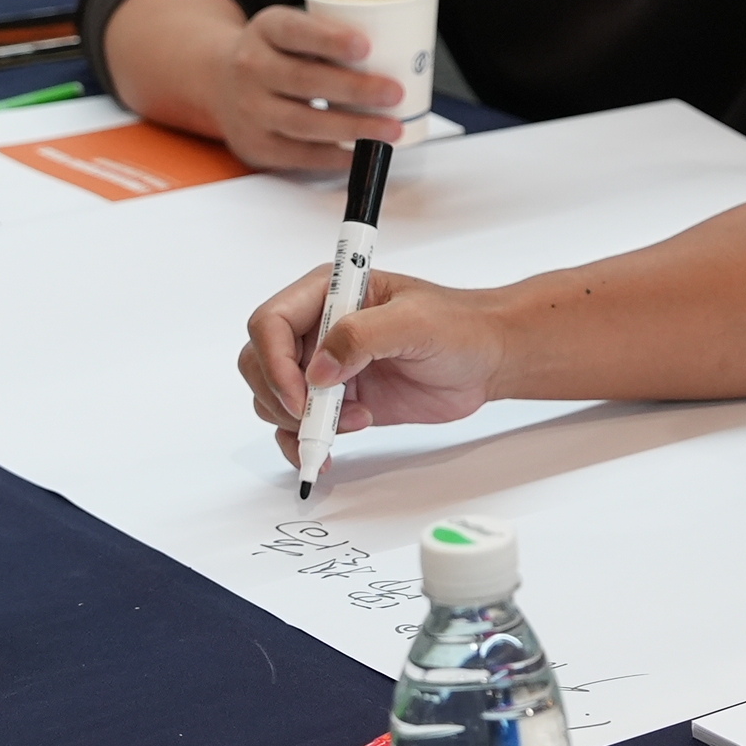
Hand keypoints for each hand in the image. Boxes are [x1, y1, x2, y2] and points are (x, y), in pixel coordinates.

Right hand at [213, 3, 407, 172]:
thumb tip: (397, 54)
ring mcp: (250, 110)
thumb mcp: (293, 28)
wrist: (219, 80)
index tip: (365, 46)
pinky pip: (299, 155)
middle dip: (355, 89)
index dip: (331, 39)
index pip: (296, 31)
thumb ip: (331, 35)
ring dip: (353, 128)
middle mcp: (252, 68)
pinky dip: (335, 156)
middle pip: (305, 80)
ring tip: (390, 128)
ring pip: (304, 123)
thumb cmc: (274, 53)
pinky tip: (361, 152)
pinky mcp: (256, 145)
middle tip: (394, 92)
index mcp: (267, 29)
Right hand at [238, 270, 510, 464]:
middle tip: (319, 418)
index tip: (303, 395)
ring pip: (272, 398)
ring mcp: (324, 366)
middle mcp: (317, 327)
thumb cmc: (459, 327)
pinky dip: (302, 444)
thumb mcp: (415, 322)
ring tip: (354, 422)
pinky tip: (328, 452)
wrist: (486, 360)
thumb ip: (363, 336)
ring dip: (299, 423)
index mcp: (328, 292)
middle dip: (280, 397)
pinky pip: (296, 427)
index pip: (270, 323)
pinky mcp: (337, 400)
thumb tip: (319, 368)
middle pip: (259, 362)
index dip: (274, 362)